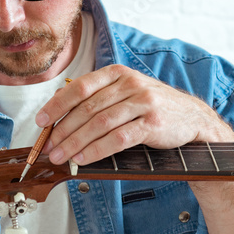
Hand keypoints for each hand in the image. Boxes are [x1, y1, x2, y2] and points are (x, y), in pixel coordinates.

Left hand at [38, 65, 233, 165]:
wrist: (192, 119)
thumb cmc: (153, 108)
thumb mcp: (126, 94)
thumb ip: (98, 99)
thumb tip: (60, 112)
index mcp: (118, 74)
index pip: (79, 87)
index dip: (57, 105)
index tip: (41, 122)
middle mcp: (129, 84)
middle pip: (87, 109)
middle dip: (63, 131)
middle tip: (48, 148)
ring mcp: (142, 102)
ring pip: (99, 124)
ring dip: (75, 143)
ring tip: (61, 157)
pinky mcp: (152, 123)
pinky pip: (118, 138)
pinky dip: (97, 150)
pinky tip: (84, 159)